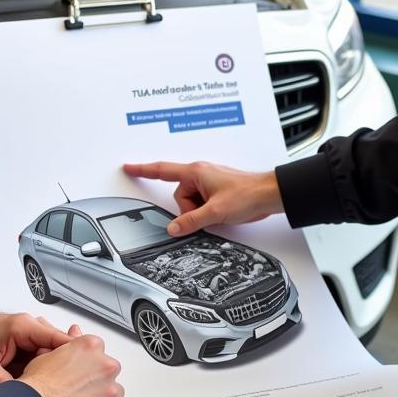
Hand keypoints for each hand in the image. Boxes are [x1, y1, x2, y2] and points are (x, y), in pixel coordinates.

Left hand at [0, 303, 72, 385]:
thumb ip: (0, 380)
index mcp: (24, 327)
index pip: (59, 340)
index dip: (73, 358)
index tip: (81, 375)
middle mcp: (31, 330)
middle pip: (59, 350)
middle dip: (63, 369)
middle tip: (65, 390)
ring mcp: (28, 338)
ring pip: (50, 357)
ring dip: (51, 372)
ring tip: (53, 390)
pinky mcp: (24, 347)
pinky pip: (39, 360)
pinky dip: (40, 372)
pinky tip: (39, 385)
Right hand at [18, 334, 124, 396]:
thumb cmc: (41, 383)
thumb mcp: (49, 353)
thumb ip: (69, 342)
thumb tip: (75, 331)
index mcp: (91, 346)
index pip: (98, 348)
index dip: (88, 359)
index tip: (81, 367)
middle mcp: (105, 365)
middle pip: (109, 368)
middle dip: (97, 376)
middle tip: (79, 385)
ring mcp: (110, 389)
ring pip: (114, 390)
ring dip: (102, 394)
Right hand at [123, 160, 282, 235]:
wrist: (268, 195)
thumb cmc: (247, 194)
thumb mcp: (215, 211)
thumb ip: (191, 221)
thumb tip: (174, 228)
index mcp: (195, 172)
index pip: (162, 170)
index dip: (143, 170)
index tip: (129, 167)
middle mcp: (200, 174)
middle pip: (179, 197)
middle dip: (189, 210)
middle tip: (208, 214)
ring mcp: (208, 183)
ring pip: (191, 203)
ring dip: (200, 212)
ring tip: (218, 212)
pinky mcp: (216, 192)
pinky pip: (202, 204)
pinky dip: (207, 212)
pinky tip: (221, 213)